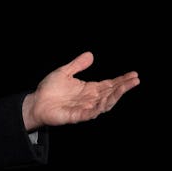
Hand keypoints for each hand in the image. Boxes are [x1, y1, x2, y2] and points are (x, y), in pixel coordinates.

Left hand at [22, 51, 139, 130]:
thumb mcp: (64, 72)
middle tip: (135, 79)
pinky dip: (97, 109)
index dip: (121, 80)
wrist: (36, 102)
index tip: (134, 74)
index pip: (109, 84)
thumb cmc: (49, 89)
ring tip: (124, 88)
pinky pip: (89, 113)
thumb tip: (91, 54)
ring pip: (104, 104)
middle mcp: (90, 99)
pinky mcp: (76, 116)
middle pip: (111, 93)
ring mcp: (85, 108)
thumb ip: (77, 65)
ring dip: (115, 96)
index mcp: (89, 89)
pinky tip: (104, 102)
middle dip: (123, 87)